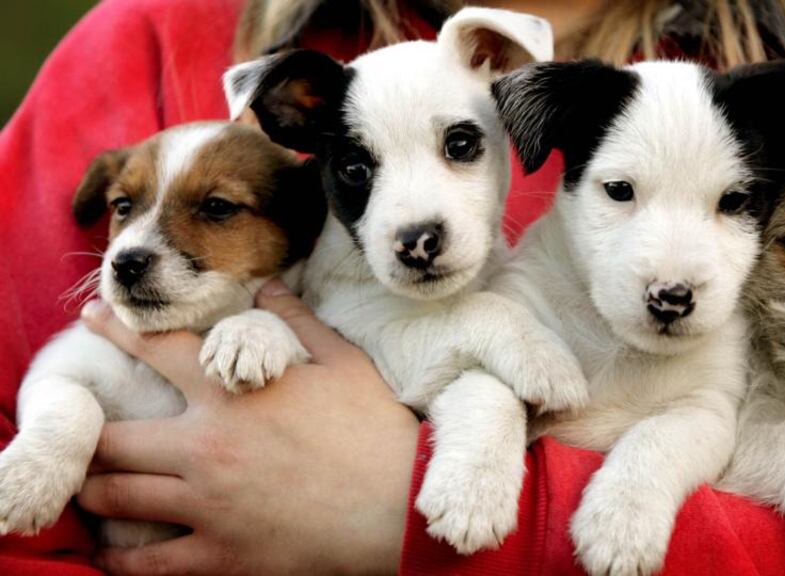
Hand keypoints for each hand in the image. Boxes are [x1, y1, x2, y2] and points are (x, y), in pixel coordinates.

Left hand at [77, 280, 419, 574]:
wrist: (397, 506)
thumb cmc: (374, 431)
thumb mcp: (343, 363)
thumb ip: (298, 321)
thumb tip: (269, 287)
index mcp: (231, 394)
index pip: (156, 350)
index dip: (116, 331)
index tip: (91, 321)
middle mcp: (205, 446)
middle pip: (114, 439)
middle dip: (90, 436)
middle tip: (82, 436)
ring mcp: (207, 504)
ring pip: (118, 498)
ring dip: (95, 491)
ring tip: (86, 489)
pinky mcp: (219, 554)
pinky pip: (149, 564)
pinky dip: (120, 562)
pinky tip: (109, 558)